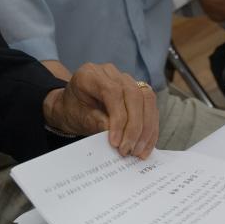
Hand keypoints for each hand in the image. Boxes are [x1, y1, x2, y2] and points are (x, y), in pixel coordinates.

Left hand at [42, 63, 158, 157]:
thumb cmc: (73, 110)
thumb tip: (118, 136)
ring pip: (147, 99)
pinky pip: (151, 107)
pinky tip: (145, 146)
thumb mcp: (78, 117)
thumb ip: (96, 122)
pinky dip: (150, 128)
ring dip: (146, 128)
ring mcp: (126, 79)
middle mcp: (111, 72)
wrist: (73, 106)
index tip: (115, 142)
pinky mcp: (138, 89)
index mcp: (91, 74)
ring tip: (138, 151)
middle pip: (133, 94)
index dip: (118, 118)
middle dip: (134, 126)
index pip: (113, 92)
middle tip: (128, 149)